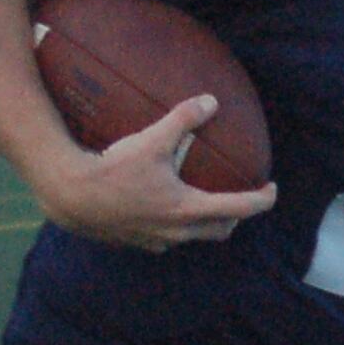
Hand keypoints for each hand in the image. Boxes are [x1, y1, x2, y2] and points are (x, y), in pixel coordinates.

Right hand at [49, 94, 276, 250]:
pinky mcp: (139, 243)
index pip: (239, 209)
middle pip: (220, 229)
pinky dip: (177, 225)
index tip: (271, 190)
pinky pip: (168, 237)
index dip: (261, 200)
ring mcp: (158, 241)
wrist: (72, 197)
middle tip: (241, 198)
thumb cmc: (112, 168)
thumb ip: (183, 119)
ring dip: (205, 222)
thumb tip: (211, 101)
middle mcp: (177, 232)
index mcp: (188, 209)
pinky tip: (165, 206)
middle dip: (236, 216)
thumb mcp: (151, 139)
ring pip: (194, 236)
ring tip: (204, 202)